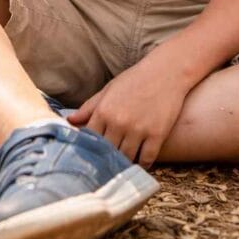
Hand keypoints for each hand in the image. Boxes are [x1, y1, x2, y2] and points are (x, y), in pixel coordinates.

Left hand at [67, 59, 187, 167]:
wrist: (167, 71)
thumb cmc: (136, 79)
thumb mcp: (110, 89)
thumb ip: (90, 107)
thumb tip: (71, 121)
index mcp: (104, 111)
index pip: (90, 140)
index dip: (90, 149)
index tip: (91, 155)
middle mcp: (119, 122)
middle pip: (107, 152)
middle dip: (106, 159)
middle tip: (106, 165)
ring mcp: (138, 129)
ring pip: (126, 158)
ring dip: (124, 163)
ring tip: (122, 166)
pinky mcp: (157, 134)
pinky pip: (146, 159)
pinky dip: (143, 164)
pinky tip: (140, 163)